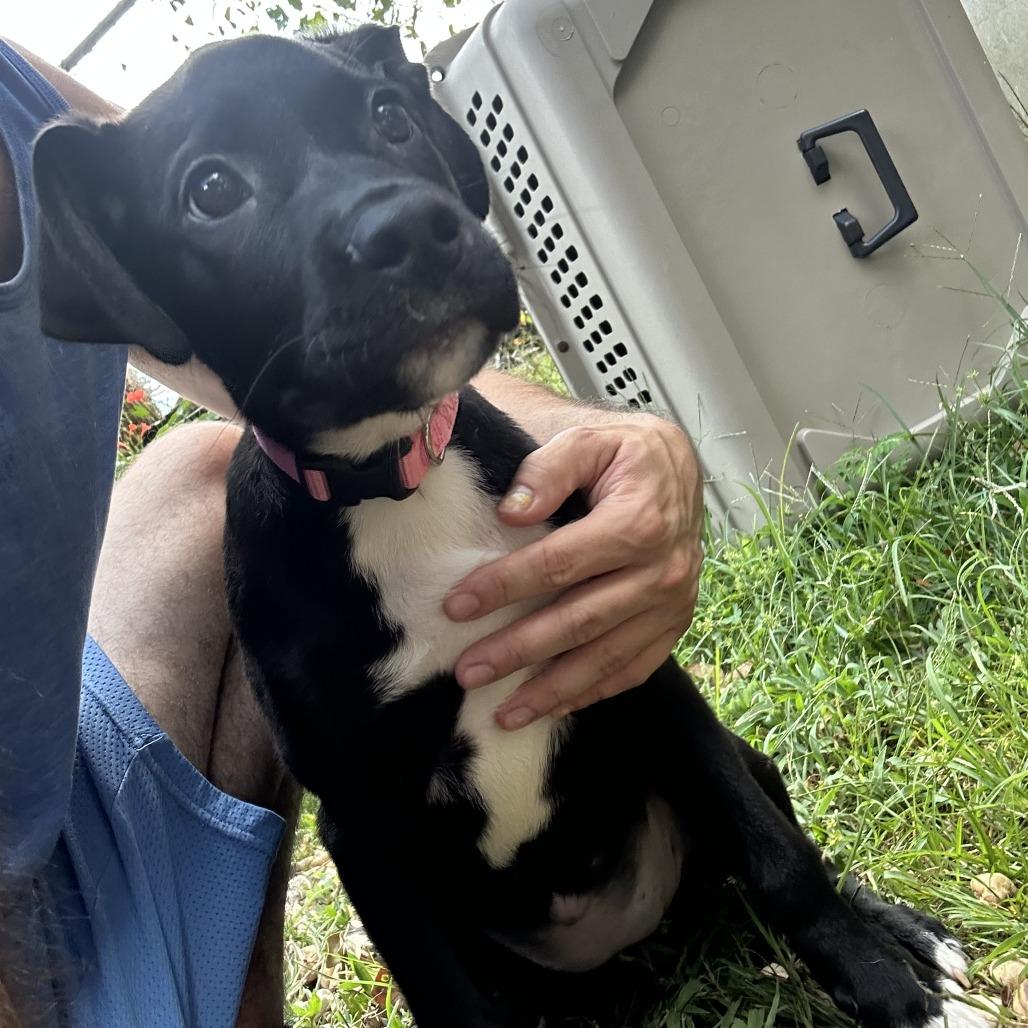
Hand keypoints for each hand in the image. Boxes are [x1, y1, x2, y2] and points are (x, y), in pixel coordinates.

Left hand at [443, 416, 703, 729]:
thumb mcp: (587, 438)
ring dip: (553, 688)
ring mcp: (673, 603)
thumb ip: (549, 469)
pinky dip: (594, 691)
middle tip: (468, 671)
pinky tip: (556, 707)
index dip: (505, 586)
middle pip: (579, 619)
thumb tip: (513, 512)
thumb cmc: (623, 452)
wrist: (676, 467)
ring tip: (505, 712)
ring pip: (606, 656)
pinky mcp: (675, 623)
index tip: (457, 605)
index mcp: (639, 521)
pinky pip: (634, 667)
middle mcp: (663, 569)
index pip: (559, 563)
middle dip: (519, 650)